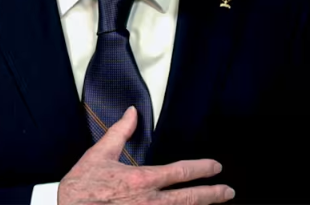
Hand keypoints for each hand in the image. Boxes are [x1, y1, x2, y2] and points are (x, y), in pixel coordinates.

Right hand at [58, 107, 234, 204]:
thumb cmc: (81, 188)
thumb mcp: (98, 155)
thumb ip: (119, 133)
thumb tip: (131, 113)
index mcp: (142, 180)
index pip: (181, 173)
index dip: (202, 169)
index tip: (215, 167)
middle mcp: (149, 202)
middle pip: (190, 199)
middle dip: (213, 195)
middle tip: (228, 192)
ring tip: (215, 203)